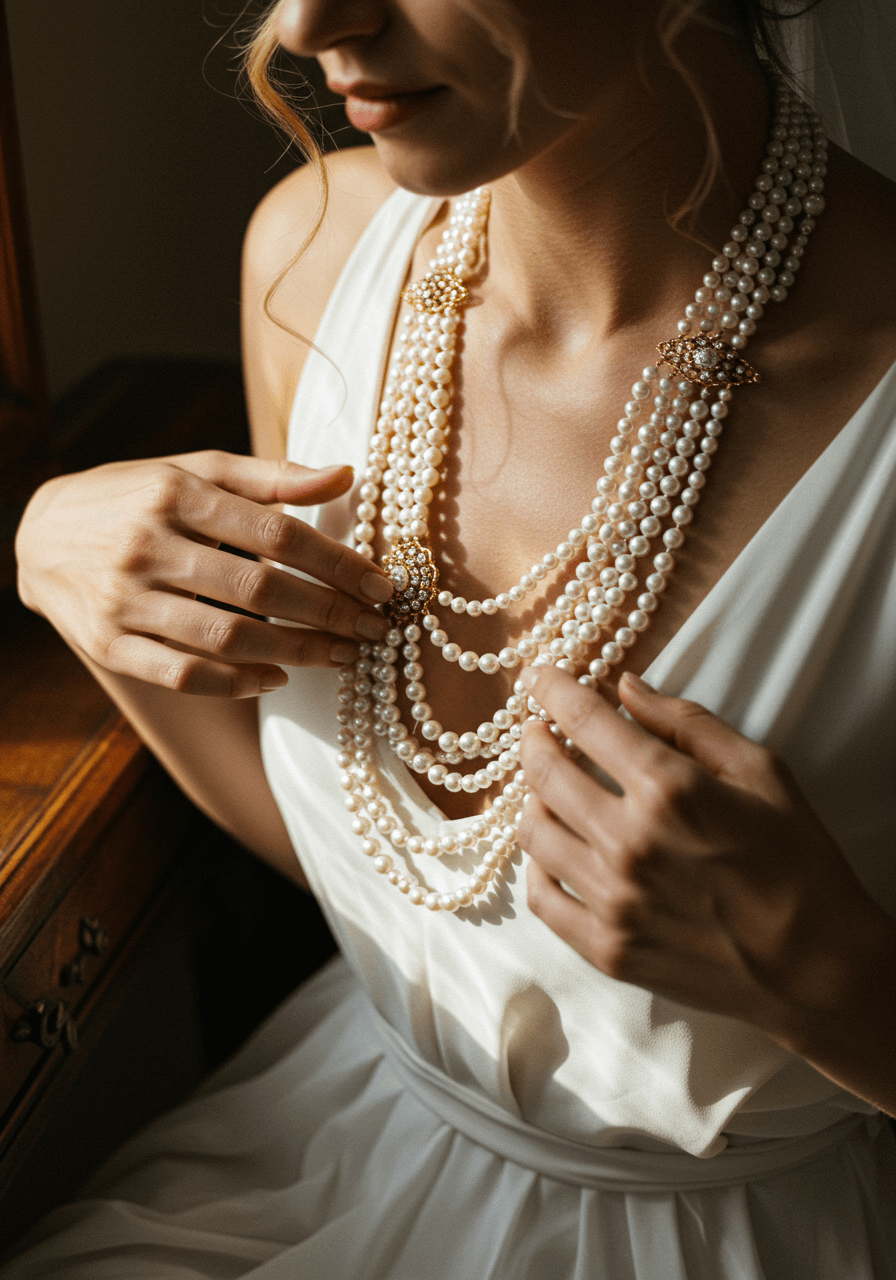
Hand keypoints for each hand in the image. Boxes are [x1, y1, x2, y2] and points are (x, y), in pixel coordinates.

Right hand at [16, 450, 392, 696]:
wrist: (39, 535)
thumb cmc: (136, 497)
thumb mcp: (194, 469)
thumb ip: (270, 476)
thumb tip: (347, 473)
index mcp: (177, 495)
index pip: (277, 532)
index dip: (336, 562)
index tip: (381, 585)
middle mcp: (149, 546)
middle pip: (259, 590)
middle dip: (328, 613)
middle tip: (374, 628)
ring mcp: (125, 601)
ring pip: (226, 639)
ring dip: (296, 653)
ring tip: (343, 656)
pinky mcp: (109, 645)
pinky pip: (182, 676)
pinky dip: (235, 683)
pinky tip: (276, 677)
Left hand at [517, 666, 879, 1041]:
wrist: (818, 970)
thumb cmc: (800, 865)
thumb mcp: (761, 772)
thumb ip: (687, 723)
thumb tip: (627, 689)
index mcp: (669, 789)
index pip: (583, 720)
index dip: (551, 688)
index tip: (539, 676)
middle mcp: (629, 842)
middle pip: (545, 773)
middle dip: (535, 740)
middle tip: (540, 730)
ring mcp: (613, 900)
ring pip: (534, 833)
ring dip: (533, 799)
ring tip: (549, 789)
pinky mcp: (607, 948)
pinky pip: (541, 899)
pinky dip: (536, 866)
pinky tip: (553, 850)